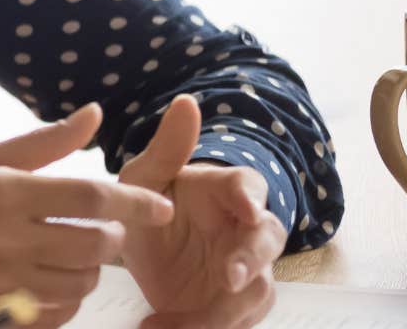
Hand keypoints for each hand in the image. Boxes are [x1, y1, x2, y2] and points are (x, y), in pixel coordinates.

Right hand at [0, 104, 173, 325]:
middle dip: (111, 240)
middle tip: (102, 232)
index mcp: (3, 190)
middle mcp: (3, 236)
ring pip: (81, 284)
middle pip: (95, 246)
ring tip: (74, 256)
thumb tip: (96, 115)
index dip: (135, 203)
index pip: (91, 197)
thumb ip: (41, 143)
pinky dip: (65, 300)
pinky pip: (55, 313)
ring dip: (90, 272)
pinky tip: (50, 281)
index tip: (161, 208)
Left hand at [120, 95, 288, 328]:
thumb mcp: (143, 176)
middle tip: (229, 277)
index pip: (249, 186)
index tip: (244, 207)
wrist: (138, 249)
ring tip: (175, 322)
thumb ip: (167, 148)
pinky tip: (160, 327)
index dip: (249, 197)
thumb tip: (187, 101)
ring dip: (224, 309)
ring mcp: (245, 269)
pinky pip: (235, 322)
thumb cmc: (147, 200)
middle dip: (251, 260)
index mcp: (226, 190)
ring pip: (258, 291)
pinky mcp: (234, 305)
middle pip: (267, 242)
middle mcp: (245, 229)